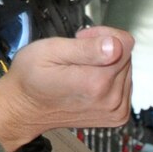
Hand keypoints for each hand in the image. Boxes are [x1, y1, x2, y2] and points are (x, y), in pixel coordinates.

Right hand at [0, 28, 135, 151]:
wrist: (26, 108)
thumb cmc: (33, 78)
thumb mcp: (52, 51)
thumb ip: (86, 48)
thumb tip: (116, 46)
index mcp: (97, 83)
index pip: (124, 43)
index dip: (102, 35)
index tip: (82, 40)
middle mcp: (111, 100)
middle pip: (126, 57)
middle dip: (104, 50)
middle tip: (76, 57)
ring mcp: (116, 111)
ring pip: (126, 71)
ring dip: (106, 65)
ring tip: (79, 71)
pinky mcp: (117, 116)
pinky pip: (125, 86)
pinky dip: (109, 80)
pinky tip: (88, 82)